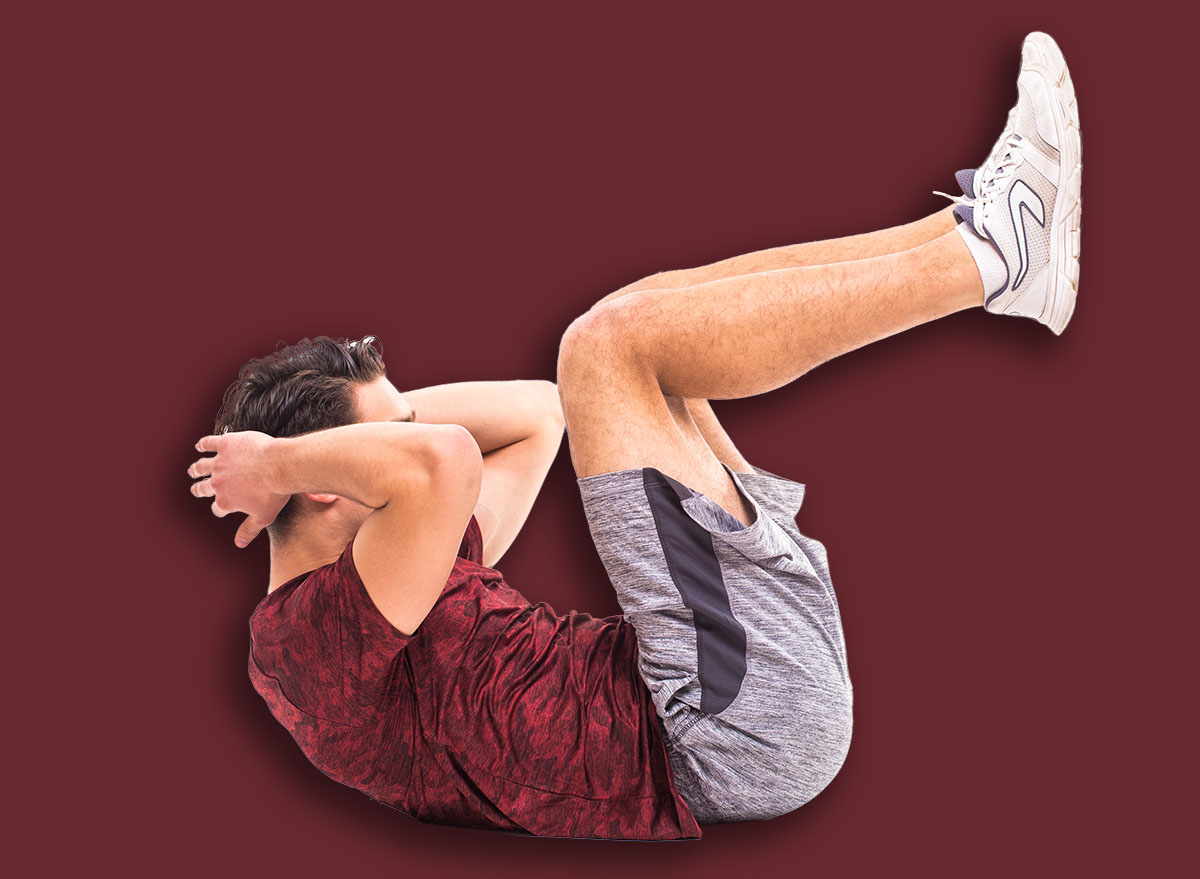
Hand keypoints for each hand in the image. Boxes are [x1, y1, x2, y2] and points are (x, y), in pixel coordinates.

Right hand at [189, 432, 289, 547]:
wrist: (280, 467)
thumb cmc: (275, 493)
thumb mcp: (264, 517)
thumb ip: (249, 530)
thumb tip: (239, 544)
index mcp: (226, 501)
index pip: (217, 508)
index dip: (219, 509)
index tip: (221, 508)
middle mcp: (218, 483)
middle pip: (204, 488)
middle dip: (199, 490)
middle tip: (196, 489)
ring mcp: (220, 463)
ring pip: (202, 466)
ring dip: (196, 469)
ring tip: (193, 470)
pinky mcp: (226, 444)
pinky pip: (209, 443)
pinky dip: (203, 444)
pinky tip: (200, 445)